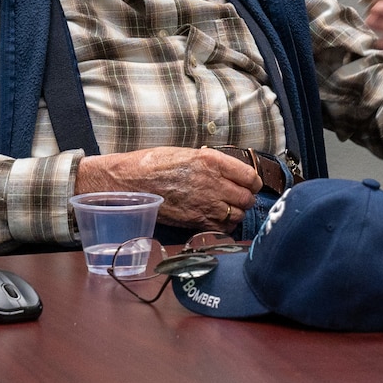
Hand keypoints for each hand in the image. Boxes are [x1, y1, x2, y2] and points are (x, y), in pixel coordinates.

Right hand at [74, 146, 261, 230]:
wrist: (129, 181)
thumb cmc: (152, 164)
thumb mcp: (186, 153)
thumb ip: (211, 163)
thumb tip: (228, 172)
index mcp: (212, 161)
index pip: (250, 175)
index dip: (253, 182)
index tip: (250, 184)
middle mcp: (213, 182)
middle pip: (247, 198)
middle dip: (245, 199)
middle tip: (237, 198)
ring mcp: (205, 203)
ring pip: (238, 214)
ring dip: (236, 213)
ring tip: (226, 209)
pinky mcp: (195, 221)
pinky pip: (223, 228)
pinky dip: (224, 227)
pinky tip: (216, 220)